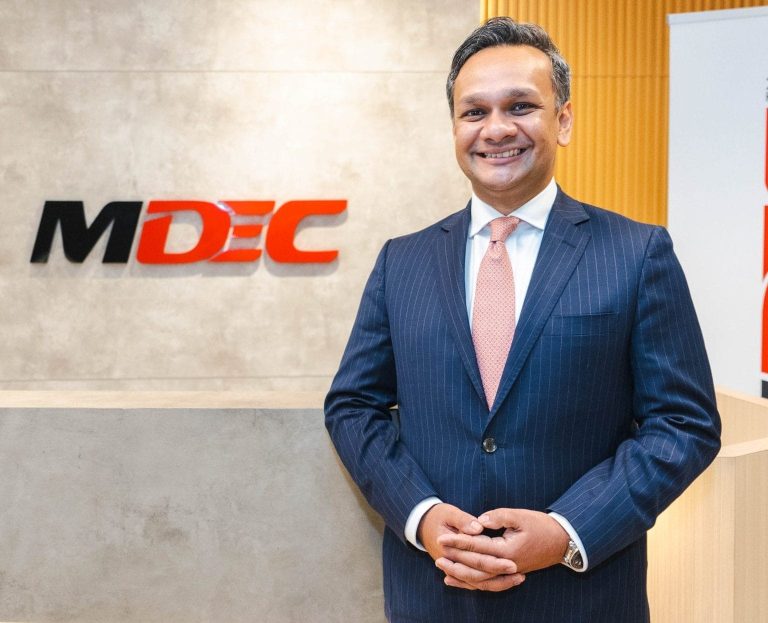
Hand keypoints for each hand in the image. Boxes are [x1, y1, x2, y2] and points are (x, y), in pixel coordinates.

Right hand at [419, 503, 523, 590]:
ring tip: (518, 579)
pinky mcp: (457, 569)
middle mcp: (451, 563)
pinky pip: (474, 582)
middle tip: (519, 572)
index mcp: (449, 550)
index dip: (495, 561)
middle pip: (478, 574)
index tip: (513, 562)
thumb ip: (463, 521)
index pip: (475, 559)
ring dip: (498, 582)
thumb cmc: (437, 515)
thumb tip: (479, 528)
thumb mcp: (449, 513)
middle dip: (500, 574)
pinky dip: (488, 583)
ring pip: (477, 582)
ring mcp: (453, 569)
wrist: (422, 524)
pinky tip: (504, 582)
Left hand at [437, 508, 568, 585]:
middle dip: (455, 559)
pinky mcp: (510, 574)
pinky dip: (471, 583)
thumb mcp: (521, 515)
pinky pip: (488, 583)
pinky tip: (457, 580)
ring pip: (480, 579)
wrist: (562, 541)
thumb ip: (498, 516)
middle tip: (437, 552)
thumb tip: (478, 521)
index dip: (458, 541)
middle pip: (475, 565)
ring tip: (442, 568)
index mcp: (507, 550)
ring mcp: (508, 572)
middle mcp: (507, 565)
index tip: (442, 537)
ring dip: (460, 574)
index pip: (477, 546)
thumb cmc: (541, 526)